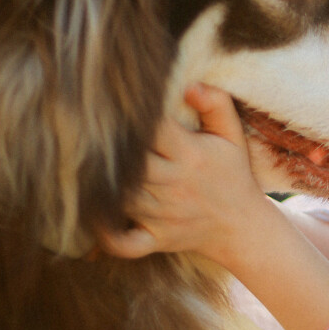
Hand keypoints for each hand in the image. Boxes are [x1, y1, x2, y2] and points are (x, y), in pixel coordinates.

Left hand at [100, 83, 273, 268]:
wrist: (242, 226)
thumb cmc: (232, 173)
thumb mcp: (232, 134)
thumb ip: (216, 102)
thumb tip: (189, 86)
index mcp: (190, 154)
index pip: (154, 130)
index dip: (134, 118)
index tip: (119, 107)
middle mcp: (175, 184)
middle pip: (131, 165)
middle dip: (111, 151)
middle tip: (89, 135)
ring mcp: (164, 215)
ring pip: (122, 198)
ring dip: (103, 186)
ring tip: (85, 166)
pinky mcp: (157, 239)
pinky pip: (125, 243)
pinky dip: (105, 235)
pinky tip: (94, 216)